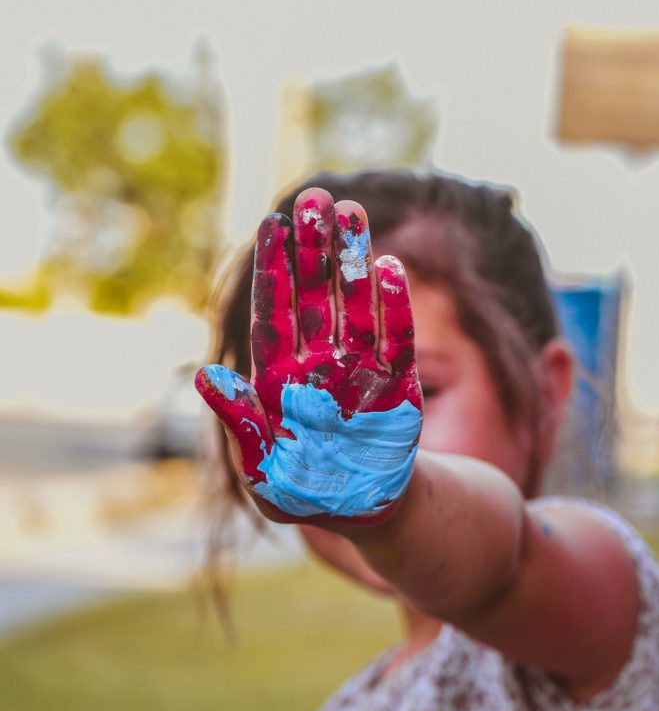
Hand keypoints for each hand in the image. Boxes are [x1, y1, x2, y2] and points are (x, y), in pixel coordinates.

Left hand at [195, 188, 422, 522]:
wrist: (365, 514)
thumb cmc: (305, 494)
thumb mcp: (262, 472)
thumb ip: (239, 425)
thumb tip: (207, 376)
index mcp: (280, 379)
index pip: (274, 312)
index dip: (274, 268)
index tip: (272, 224)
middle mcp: (319, 363)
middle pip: (315, 294)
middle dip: (313, 247)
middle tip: (314, 197)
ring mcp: (359, 369)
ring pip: (355, 303)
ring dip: (353, 259)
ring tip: (351, 209)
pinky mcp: (398, 386)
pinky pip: (397, 339)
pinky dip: (394, 306)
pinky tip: (389, 267)